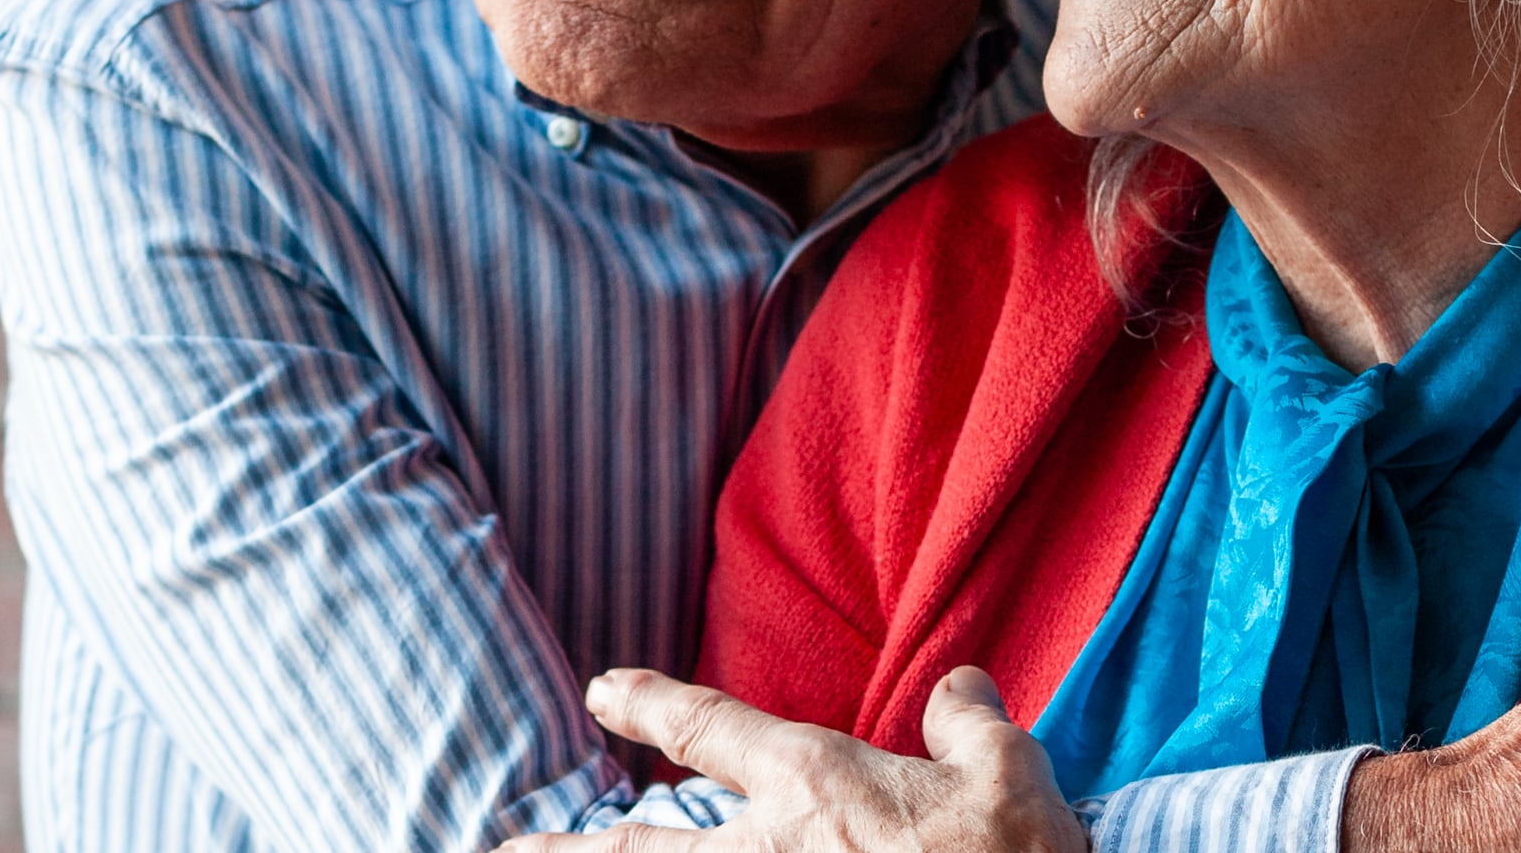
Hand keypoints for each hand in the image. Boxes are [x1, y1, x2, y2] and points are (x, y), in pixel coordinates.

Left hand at [497, 666, 1084, 852]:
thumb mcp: (1010, 771)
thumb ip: (969, 720)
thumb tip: (958, 685)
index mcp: (816, 783)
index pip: (711, 730)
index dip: (651, 704)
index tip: (604, 690)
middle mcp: (771, 850)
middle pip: (645, 844)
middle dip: (573, 846)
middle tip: (511, 845)